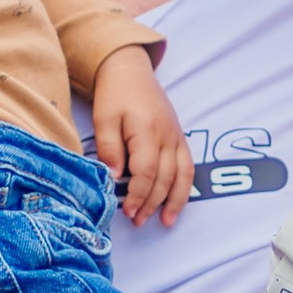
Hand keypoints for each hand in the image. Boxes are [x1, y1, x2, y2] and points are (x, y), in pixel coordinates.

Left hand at [91, 48, 196, 225]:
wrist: (130, 70)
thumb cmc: (115, 94)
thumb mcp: (104, 118)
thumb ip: (109, 148)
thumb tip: (114, 178)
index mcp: (148, 130)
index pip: (146, 172)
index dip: (138, 195)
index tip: (127, 211)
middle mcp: (168, 135)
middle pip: (165, 178)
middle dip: (152, 203)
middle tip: (137, 221)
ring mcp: (177, 136)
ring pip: (182, 175)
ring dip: (175, 201)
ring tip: (165, 222)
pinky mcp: (180, 137)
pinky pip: (188, 166)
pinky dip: (184, 187)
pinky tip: (176, 202)